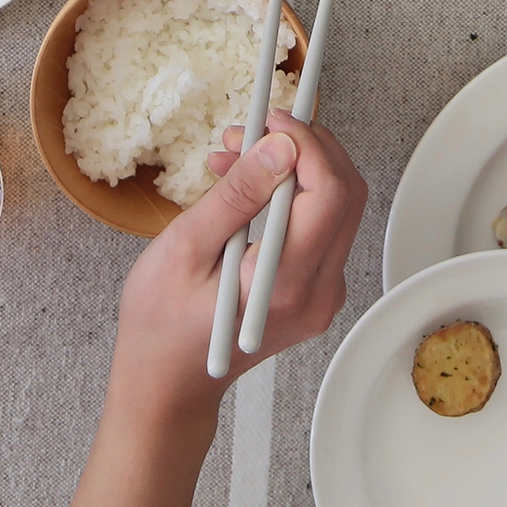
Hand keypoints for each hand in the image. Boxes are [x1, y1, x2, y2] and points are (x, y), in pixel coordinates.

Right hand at [107, 108, 366, 424]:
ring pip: (335, 205)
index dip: (306, 143)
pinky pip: (319, 226)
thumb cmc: (161, 328)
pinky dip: (289, 195)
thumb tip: (281, 147)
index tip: (271, 118)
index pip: (330, 193)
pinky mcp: (313, 290)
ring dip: (292, 167)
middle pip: (345, 193)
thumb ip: (237, 195)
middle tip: (250, 132)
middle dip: (302, 148)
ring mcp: (321, 295)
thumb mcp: (185, 249)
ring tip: (234, 157)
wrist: (166, 388)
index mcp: (286, 284)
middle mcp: (318, 293)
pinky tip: (246, 188)